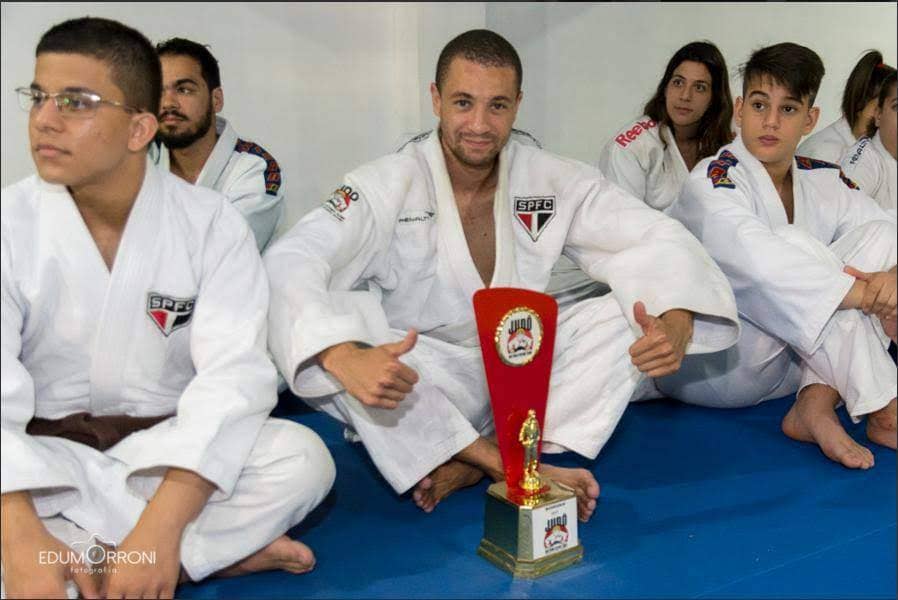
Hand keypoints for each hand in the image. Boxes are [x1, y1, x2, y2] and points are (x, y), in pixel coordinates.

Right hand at [1, 520, 100, 598]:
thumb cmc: (46, 547)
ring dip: (50, 598)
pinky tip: (39, 588)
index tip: (76, 597)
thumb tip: (95, 598)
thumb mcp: (73, 562)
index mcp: (52, 590)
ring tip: (50, 587)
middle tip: (63, 591)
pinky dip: (36, 597)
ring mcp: (20, 599)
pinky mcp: (12, 598)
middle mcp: (34, 598)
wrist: (21, 539)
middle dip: (61, 599)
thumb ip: (86, 583)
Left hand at [103, 468, 213, 598]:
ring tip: (141, 595)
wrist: (159, 528)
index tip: (117, 598)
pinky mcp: (169, 584)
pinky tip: (155, 597)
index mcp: (117, 584)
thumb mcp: (115, 560)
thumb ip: (108, 582)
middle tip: (131, 596)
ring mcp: (152, 587)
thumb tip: (102, 596)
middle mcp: (134, 588)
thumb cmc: (135, 542)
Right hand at [318, 330, 419, 408]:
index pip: (414, 379)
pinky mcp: (371, 400)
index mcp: (393, 366)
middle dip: (403, 384)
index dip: (408, 376)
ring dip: (396, 392)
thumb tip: (415, 331)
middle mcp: (387, 379)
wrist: (347, 363)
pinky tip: (383, 393)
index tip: (401, 373)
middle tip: (393, 379)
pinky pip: (391, 406)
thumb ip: (406, 343)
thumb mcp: (388, 349)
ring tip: (387, 385)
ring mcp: (379, 391)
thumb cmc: (369, 356)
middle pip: (408, 389)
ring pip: (400, 398)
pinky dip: (390, 401)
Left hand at [628, 302, 692, 376]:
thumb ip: (641, 315)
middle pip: (637, 361)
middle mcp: (666, 349)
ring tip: (649, 355)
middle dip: (638, 356)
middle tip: (644, 350)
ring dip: (644, 363)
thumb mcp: (650, 320)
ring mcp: (671, 359)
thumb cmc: (661, 326)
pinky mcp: (675, 367)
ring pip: (644, 369)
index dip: (634, 348)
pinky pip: (654, 374)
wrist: (680, 331)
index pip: (633, 352)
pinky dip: (652, 370)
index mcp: (658, 338)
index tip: (640, 343)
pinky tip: (655, 362)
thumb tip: (637, 305)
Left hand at [844, 266, 896, 320]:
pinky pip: (897, 307)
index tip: (864, 308)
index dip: (867, 301)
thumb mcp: (871, 276)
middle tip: (869, 312)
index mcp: (880, 279)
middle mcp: (890, 283)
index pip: (872, 291)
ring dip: (882, 312)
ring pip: (890, 304)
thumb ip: (858, 274)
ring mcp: (897, 290)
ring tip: (877, 315)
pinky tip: (886, 315)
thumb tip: (845, 269)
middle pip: (881, 300)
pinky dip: (891, 313)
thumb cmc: (882, 279)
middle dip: (874, 308)